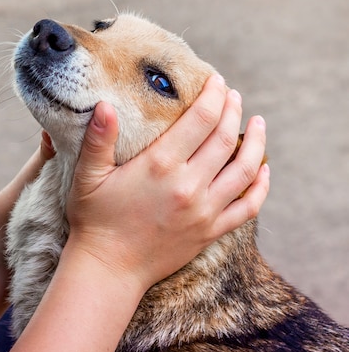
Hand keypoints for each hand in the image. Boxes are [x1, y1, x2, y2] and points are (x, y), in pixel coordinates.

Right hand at [65, 74, 269, 291]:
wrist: (109, 270)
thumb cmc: (95, 221)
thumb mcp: (87, 177)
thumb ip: (98, 140)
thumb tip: (105, 105)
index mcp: (160, 166)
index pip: (199, 120)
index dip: (213, 96)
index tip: (218, 81)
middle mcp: (188, 186)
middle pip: (225, 138)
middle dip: (233, 110)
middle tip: (235, 95)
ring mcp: (204, 211)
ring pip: (244, 169)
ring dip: (256, 143)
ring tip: (259, 124)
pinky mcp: (210, 232)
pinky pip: (248, 208)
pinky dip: (261, 187)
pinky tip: (264, 171)